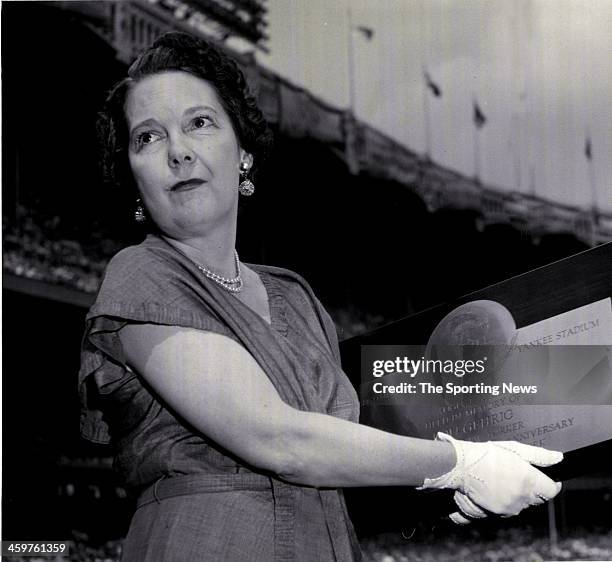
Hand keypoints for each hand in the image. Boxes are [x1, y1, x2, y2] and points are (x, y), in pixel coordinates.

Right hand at [418, 432, 562, 523]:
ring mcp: (507, 508)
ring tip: (501, 479)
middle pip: (535, 499)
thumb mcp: (513, 448)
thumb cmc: (483, 454)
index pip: (551, 490)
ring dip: (515, 495)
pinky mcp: (493, 514)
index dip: (550, 483)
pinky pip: (504, 511)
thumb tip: (557, 458)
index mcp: (528, 481)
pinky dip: (501, 502)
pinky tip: (492, 489)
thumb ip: (538, 455)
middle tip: (516, 472)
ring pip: (520, 505)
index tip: (546, 478)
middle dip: (530, 488)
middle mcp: (520, 499)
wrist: (458, 465)